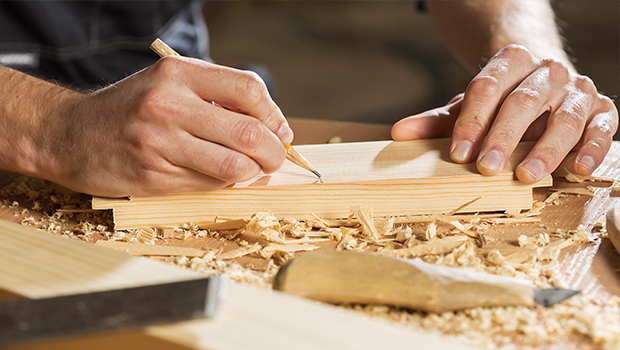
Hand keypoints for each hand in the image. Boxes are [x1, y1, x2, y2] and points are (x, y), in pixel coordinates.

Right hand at [36, 56, 292, 196]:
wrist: (68, 134)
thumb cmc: (129, 109)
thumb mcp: (167, 84)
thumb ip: (214, 96)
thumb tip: (270, 125)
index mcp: (177, 74)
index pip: (249, 89)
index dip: (274, 114)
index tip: (279, 131)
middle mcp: (168, 105)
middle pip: (248, 132)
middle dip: (273, 151)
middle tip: (275, 157)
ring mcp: (159, 143)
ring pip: (233, 166)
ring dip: (253, 173)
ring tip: (252, 170)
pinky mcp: (153, 176)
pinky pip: (208, 184)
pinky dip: (226, 183)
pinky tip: (223, 176)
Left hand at [392, 44, 617, 182]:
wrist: (543, 81)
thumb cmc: (502, 101)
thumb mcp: (470, 106)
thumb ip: (439, 121)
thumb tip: (400, 133)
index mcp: (510, 61)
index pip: (486, 88)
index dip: (471, 122)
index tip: (458, 153)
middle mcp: (547, 70)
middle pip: (522, 102)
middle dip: (502, 137)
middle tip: (486, 168)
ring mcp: (577, 89)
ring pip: (564, 117)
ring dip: (545, 149)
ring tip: (526, 176)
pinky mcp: (601, 110)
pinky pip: (603, 128)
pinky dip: (594, 148)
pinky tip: (577, 169)